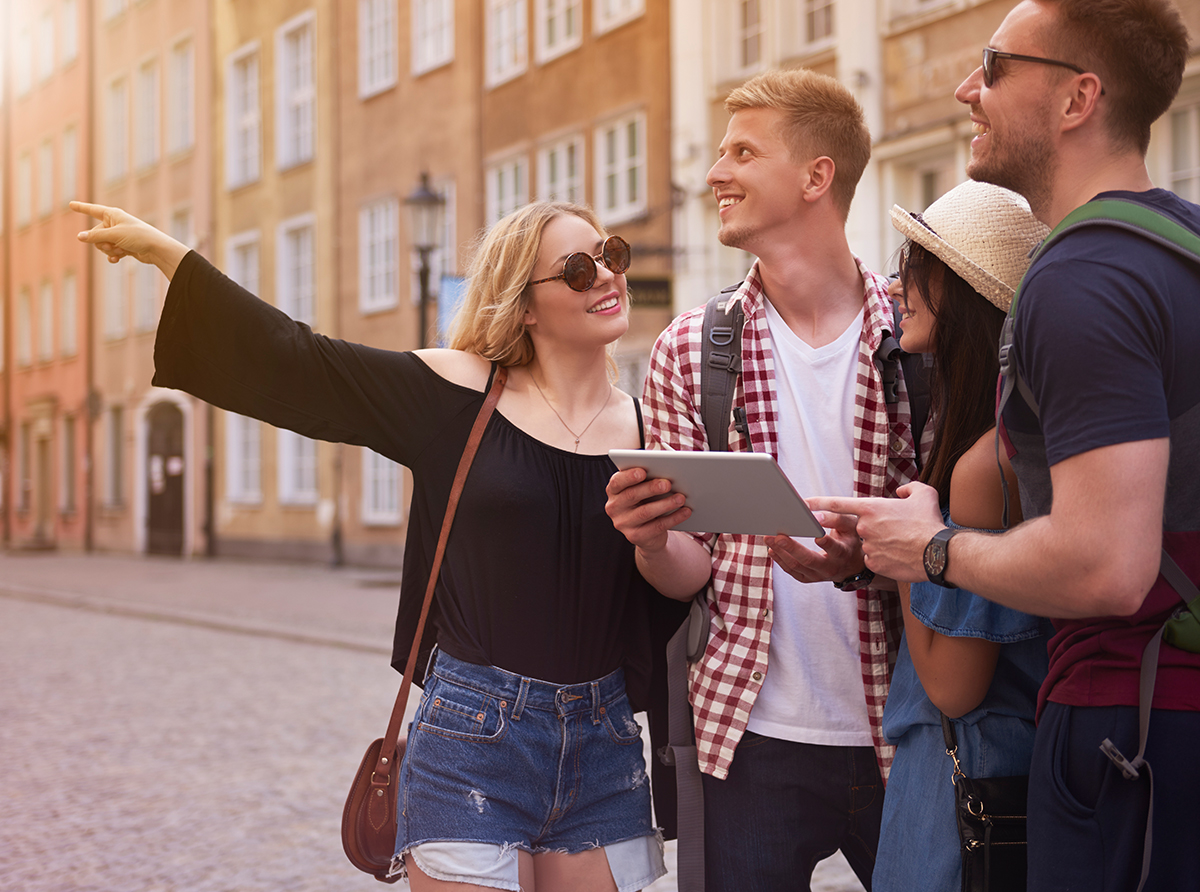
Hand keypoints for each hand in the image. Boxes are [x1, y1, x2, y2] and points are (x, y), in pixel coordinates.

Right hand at [72, 201, 187, 277]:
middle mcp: (114, 223)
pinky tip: (118, 258)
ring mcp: (118, 235)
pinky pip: (110, 252)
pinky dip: (113, 255)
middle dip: (101, 242)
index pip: (92, 210)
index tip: (70, 204)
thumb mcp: (114, 235)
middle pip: (95, 234)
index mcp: (112, 214)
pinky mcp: (123, 246)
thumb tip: (79, 237)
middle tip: (113, 244)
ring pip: (102, 245)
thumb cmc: (138, 237)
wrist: (156, 249)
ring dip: (109, 249)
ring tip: (121, 249)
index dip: (81, 208)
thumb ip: (95, 236)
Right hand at [605, 467, 691, 553]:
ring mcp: (623, 523)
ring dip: (665, 504)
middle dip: (651, 488)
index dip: (629, 476)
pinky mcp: (635, 536)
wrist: (647, 532)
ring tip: (681, 498)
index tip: (643, 471)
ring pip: (645, 512)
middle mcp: (614, 507)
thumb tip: (665, 470)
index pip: (617, 482)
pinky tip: (685, 511)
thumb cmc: (645, 502)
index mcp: (614, 491)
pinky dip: (673, 518)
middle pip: (631, 495)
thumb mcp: (643, 490)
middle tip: (667, 483)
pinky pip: (656, 527)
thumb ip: (648, 479)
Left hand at [767, 509, 863, 583]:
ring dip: (780, 552)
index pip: (834, 548)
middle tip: (778, 536)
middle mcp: (830, 568)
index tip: (815, 535)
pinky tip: (771, 549)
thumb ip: (834, 518)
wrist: (851, 564)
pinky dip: (780, 560)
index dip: (825, 543)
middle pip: (809, 560)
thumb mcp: (849, 526)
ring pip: (796, 566)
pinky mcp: (808, 578)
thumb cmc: (848, 539)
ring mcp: (818, 575)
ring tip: (768, 538)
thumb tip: (812, 513)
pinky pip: (791, 571)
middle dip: (792, 548)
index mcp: (843, 553)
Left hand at [807, 482, 944, 582]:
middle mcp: (865, 527)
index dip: (817, 503)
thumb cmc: (931, 522)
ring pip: (866, 545)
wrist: (939, 553)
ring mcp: (867, 546)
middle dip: (859, 528)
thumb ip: (908, 489)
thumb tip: (900, 493)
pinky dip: (883, 558)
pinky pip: (872, 560)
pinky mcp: (872, 563)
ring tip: (904, 544)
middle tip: (869, 529)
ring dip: (880, 544)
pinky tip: (900, 557)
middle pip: (855, 527)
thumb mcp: (924, 494)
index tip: (802, 504)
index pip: (837, 503)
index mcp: (872, 507)